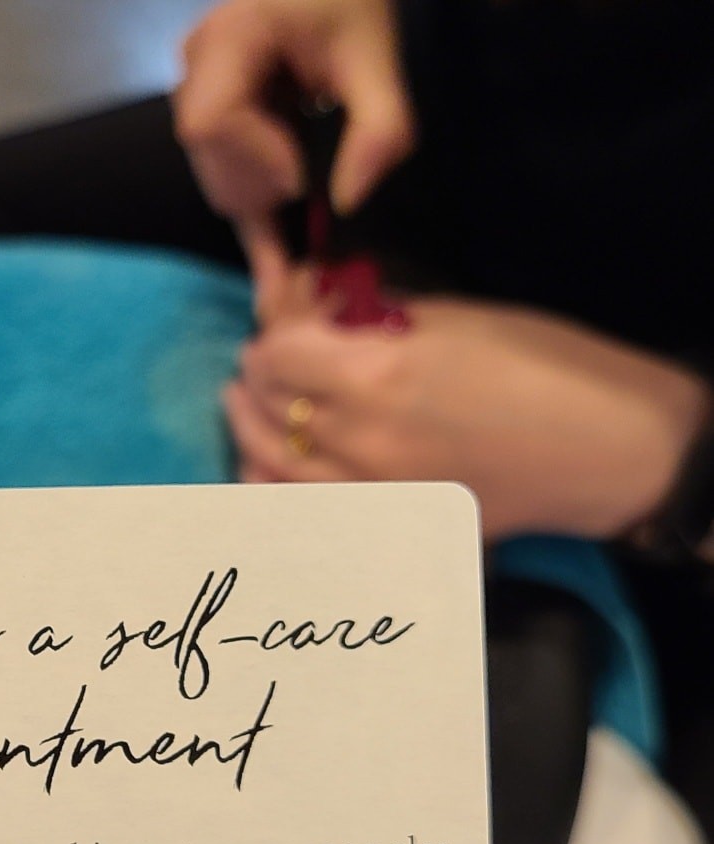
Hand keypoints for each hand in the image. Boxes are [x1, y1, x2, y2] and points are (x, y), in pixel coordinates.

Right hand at [174, 0, 413, 301]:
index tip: (302, 175)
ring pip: (218, 183)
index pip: (209, 123)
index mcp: (228, 39)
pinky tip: (274, 291)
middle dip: (264, 187)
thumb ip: (379, 124)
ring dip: (268, 201)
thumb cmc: (354, 2)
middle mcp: (197, 69)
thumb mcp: (377, 52)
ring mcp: (200, 100)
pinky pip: (232, 191)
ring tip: (310, 182)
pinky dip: (260, 236)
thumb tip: (351, 203)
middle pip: (210, 162)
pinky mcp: (218, 133)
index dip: (255, 160)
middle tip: (315, 177)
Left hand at [227, 296, 711, 540]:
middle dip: (258, 379)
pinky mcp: (382, 526)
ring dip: (251, 429)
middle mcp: (360, 439)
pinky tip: (264, 466)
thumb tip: (322, 313)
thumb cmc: (546, 368)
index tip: (280, 330)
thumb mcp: (459, 317)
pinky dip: (271, 483)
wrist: (603, 451)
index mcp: (378, 373)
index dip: (272, 337)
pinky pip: (299, 510)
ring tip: (244, 408)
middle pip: (268, 407)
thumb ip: (378, 319)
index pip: (278, 355)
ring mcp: (367, 493)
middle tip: (260, 368)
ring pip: (269, 462)